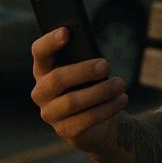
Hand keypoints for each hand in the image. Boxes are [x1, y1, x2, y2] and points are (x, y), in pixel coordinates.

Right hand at [30, 27, 128, 151]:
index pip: (39, 52)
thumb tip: (98, 60)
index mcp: (43, 69)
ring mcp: (50, 114)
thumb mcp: (87, 71)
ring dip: (101, 91)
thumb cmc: (89, 86)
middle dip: (83, 70)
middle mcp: (41, 92)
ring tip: (120, 84)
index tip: (67, 31)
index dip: (50, 41)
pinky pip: (86, 119)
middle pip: (57, 78)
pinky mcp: (65, 131)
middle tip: (105, 64)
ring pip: (73, 102)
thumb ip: (85, 61)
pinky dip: (108, 108)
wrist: (95, 123)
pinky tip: (122, 99)